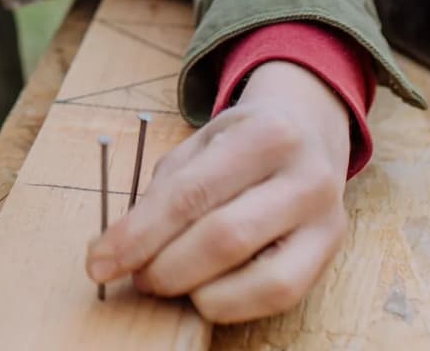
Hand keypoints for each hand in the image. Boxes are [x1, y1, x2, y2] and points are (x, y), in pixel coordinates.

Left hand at [85, 61, 351, 322]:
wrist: (309, 128)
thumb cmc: (241, 140)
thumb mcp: (200, 144)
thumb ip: (164, 191)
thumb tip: (119, 248)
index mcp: (265, 134)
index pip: (190, 194)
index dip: (138, 235)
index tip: (99, 261)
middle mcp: (306, 175)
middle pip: (224, 237)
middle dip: (165, 267)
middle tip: (135, 277)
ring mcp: (326, 217)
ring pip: (262, 277)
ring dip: (200, 291)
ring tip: (168, 283)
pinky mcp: (330, 250)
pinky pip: (281, 295)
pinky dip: (233, 303)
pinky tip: (205, 293)